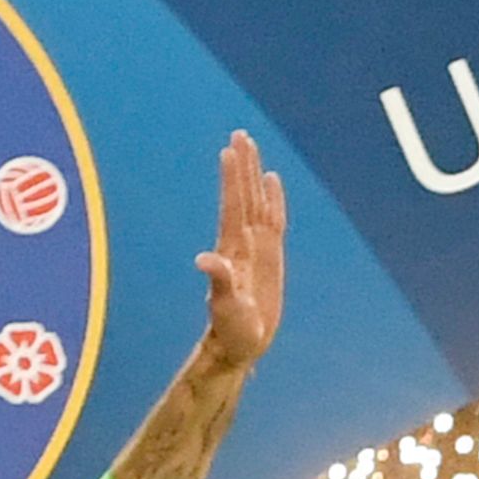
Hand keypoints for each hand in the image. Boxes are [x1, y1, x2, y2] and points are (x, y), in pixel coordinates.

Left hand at [191, 131, 288, 373]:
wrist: (241, 344)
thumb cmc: (232, 329)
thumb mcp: (226, 306)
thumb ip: (220, 281)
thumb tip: (204, 259)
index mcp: (234, 249)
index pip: (234, 206)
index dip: (233, 179)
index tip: (230, 151)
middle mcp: (243, 242)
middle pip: (244, 195)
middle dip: (242, 166)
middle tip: (240, 135)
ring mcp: (256, 247)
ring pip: (256, 202)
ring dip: (253, 175)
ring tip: (252, 146)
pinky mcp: (269, 256)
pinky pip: (274, 220)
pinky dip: (273, 199)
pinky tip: (272, 182)